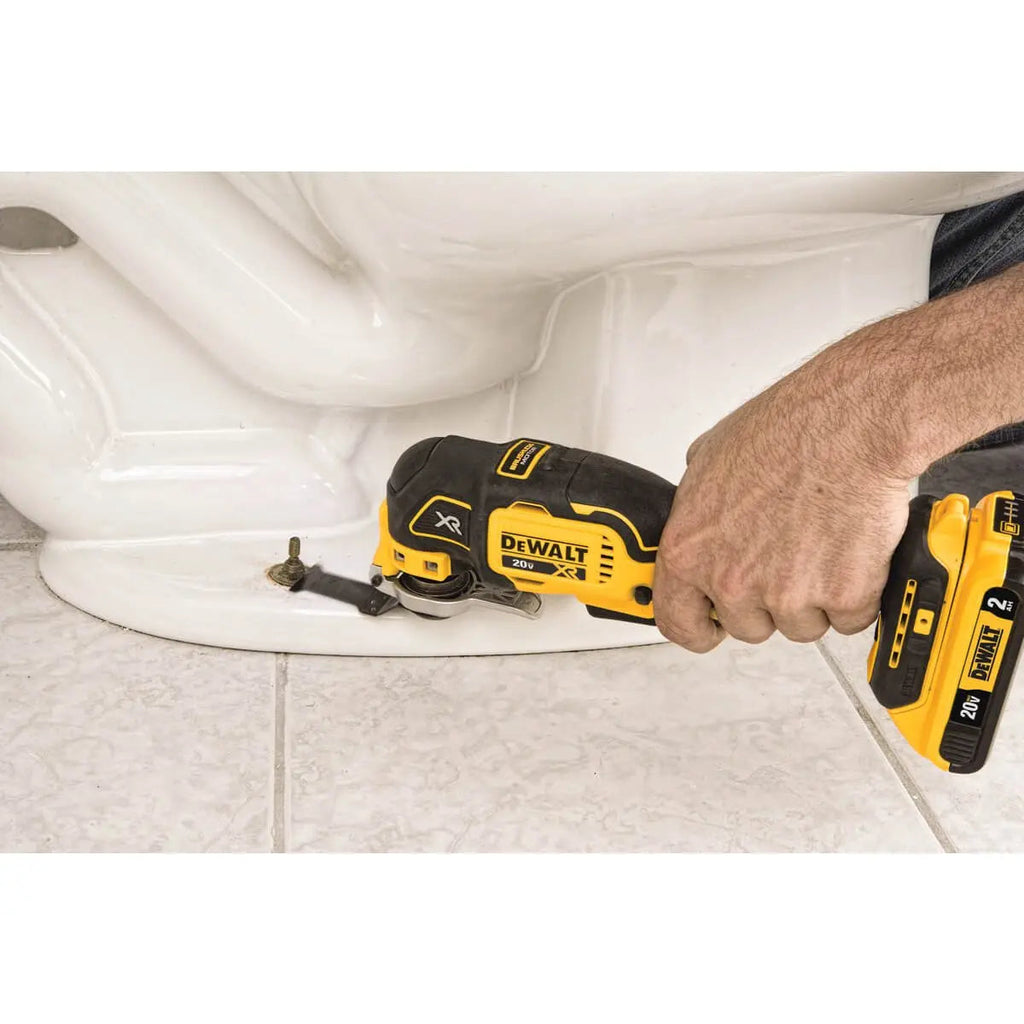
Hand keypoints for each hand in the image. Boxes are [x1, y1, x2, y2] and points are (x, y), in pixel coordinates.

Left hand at [652, 367, 913, 652]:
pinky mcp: (841, 597)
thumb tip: (701, 520)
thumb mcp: (708, 461)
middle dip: (767, 601)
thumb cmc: (785, 432)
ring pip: (800, 626)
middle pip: (748, 627)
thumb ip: (696, 507)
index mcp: (688, 551)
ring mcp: (786, 594)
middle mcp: (731, 580)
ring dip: (814, 598)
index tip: (711, 627)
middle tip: (787, 556)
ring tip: (820, 543)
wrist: (849, 426)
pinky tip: (850, 549)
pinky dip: (856, 593)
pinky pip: (847, 618)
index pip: (677, 621)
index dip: (698, 627)